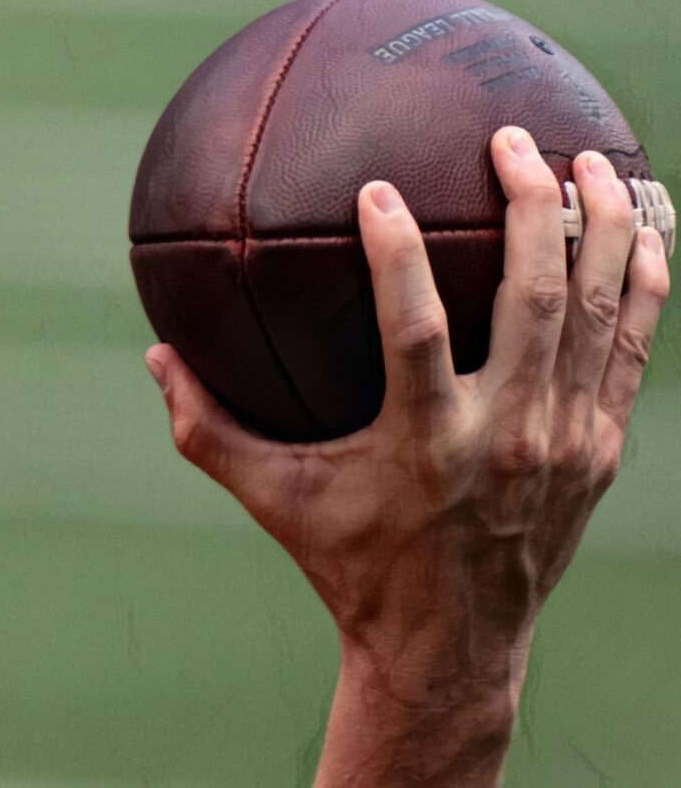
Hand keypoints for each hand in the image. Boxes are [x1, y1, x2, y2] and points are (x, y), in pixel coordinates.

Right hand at [147, 128, 668, 698]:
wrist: (449, 647)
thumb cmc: (348, 565)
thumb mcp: (272, 500)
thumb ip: (207, 429)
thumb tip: (156, 356)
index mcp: (422, 443)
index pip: (413, 328)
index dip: (397, 254)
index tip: (379, 188)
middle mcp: (505, 436)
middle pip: (536, 298)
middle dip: (529, 205)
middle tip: (510, 140)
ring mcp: (565, 441)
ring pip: (600, 311)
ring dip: (600, 225)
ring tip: (587, 161)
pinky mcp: (601, 447)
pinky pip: (633, 346)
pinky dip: (644, 280)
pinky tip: (640, 225)